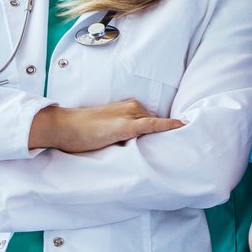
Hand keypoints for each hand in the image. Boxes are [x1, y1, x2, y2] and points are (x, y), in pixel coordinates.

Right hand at [29, 100, 183, 152]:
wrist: (63, 127)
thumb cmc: (82, 131)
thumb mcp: (108, 128)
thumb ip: (125, 132)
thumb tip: (140, 145)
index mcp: (129, 106)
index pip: (154, 119)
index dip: (168, 128)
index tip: (188, 132)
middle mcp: (133, 107)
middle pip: (158, 123)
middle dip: (167, 134)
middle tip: (186, 143)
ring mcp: (130, 116)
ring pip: (157, 124)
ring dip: (167, 134)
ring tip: (182, 143)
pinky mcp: (126, 126)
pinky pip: (152, 124)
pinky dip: (168, 125)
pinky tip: (182, 126)